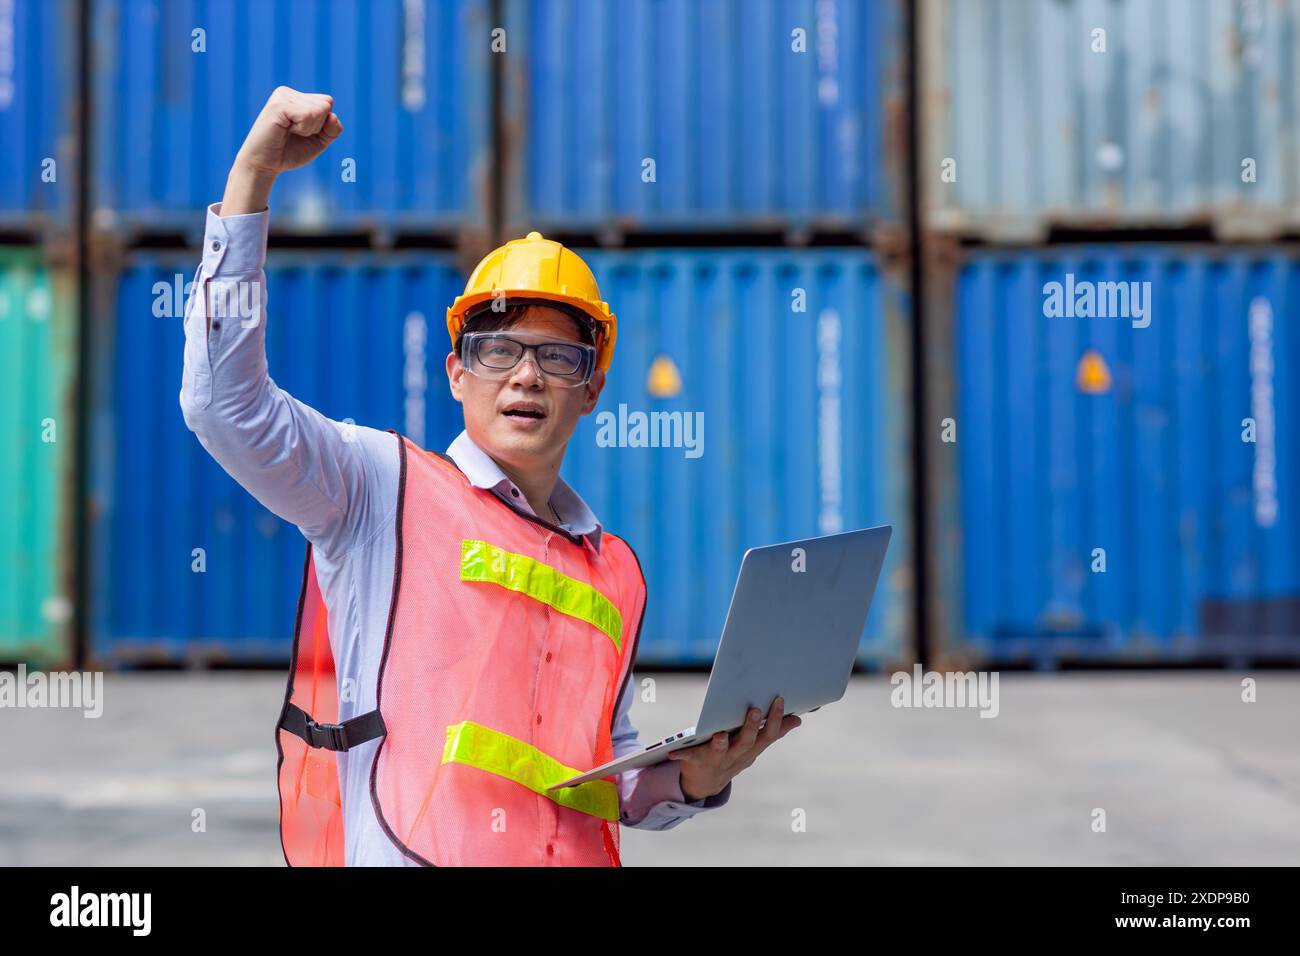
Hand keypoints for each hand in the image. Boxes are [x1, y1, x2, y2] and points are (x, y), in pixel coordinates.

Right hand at [220, 87, 342, 214]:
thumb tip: (332, 115)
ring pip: (319, 110)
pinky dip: (303, 129)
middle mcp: (288, 93)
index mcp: (296, 97)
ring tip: (289, 132)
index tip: (302, 132)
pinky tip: (286, 130)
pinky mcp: (278, 105)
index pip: (328, 103)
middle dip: (316, 127)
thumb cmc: (290, 152)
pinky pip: (307, 115)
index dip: (322, 124)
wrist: (266, 165)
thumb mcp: (319, 141)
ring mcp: (281, 96)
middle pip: (325, 105)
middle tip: (294, 134)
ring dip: (308, 129)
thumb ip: (333, 129)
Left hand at [668, 695, 800, 800]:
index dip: (776, 718)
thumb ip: (775, 731)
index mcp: (752, 748)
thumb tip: (798, 718)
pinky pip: (691, 758)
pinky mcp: (698, 761)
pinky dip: (683, 754)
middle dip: (751, 727)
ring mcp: (718, 760)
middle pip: (747, 742)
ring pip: (722, 751)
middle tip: (754, 710)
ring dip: (721, 743)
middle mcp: (738, 755)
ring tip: (720, 734)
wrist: (707, 782)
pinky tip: (674, 750)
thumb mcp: (755, 745)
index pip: (768, 734)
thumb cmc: (733, 754)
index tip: (779, 699)